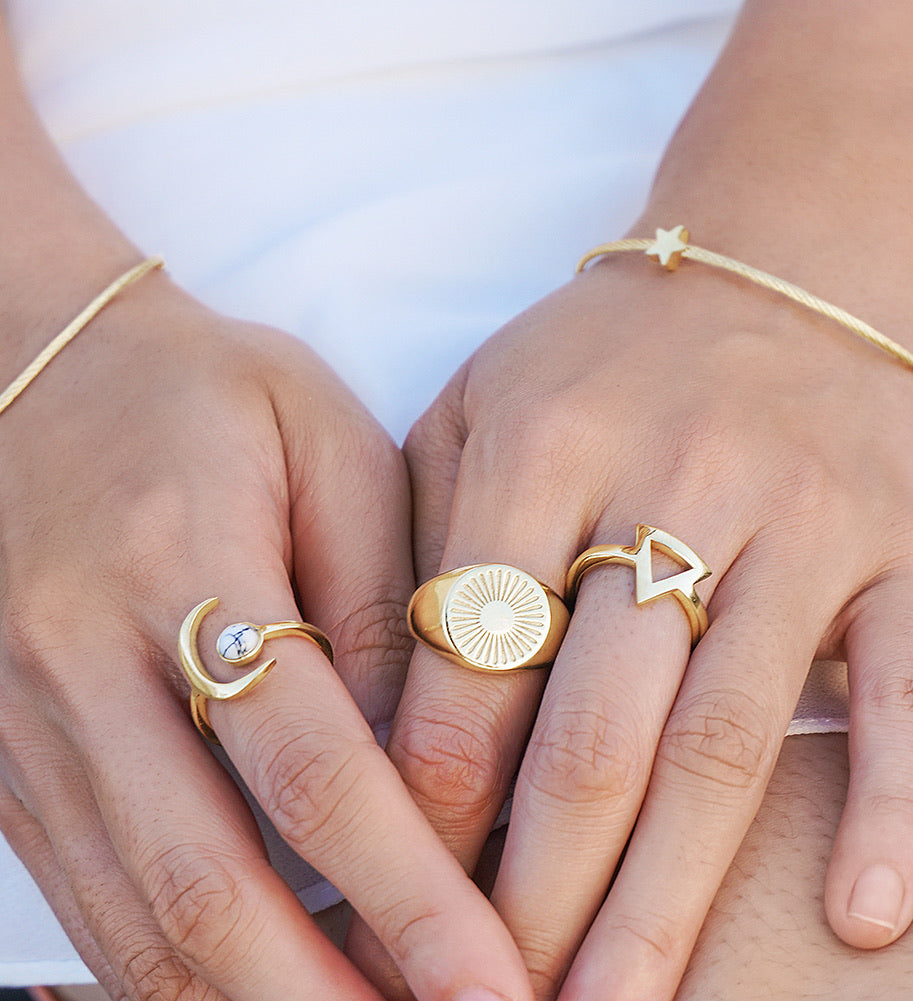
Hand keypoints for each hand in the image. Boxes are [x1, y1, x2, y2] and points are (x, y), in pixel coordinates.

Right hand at [0, 270, 535, 1000]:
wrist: (36, 380)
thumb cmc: (200, 394)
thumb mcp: (326, 444)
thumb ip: (379, 598)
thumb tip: (423, 757)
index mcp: (180, 566)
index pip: (305, 767)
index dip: (405, 890)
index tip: (491, 977)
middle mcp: (84, 668)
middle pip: (207, 882)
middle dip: (328, 995)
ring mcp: (36, 732)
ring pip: (139, 921)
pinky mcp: (21, 767)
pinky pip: (96, 905)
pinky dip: (178, 976)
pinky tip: (260, 995)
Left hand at [347, 252, 912, 1000]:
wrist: (767, 265)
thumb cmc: (593, 358)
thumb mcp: (478, 409)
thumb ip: (428, 541)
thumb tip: (391, 720)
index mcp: (545, 442)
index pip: (474, 657)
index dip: (432, 790)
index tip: (401, 885)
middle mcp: (675, 478)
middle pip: (596, 725)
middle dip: (542, 883)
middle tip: (497, 1000)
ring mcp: (803, 516)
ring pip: (724, 738)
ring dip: (670, 893)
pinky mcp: (900, 543)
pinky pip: (903, 688)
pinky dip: (890, 807)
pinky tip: (854, 922)